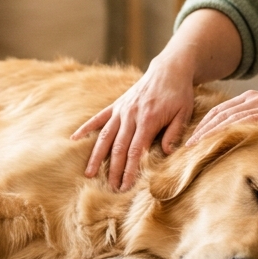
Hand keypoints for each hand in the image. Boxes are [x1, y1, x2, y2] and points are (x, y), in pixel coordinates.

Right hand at [72, 57, 196, 191]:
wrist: (169, 69)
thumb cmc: (179, 94)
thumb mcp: (184, 113)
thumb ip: (174, 133)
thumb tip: (165, 152)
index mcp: (148, 119)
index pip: (136, 150)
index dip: (130, 169)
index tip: (126, 186)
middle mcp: (130, 115)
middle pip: (119, 147)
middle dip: (114, 170)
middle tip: (111, 189)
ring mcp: (121, 110)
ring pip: (105, 136)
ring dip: (97, 156)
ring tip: (89, 173)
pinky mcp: (116, 105)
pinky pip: (98, 118)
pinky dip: (85, 128)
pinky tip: (74, 139)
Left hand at [186, 90, 257, 148]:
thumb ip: (252, 130)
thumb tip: (233, 149)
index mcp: (251, 100)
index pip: (219, 113)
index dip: (202, 128)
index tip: (189, 143)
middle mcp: (252, 100)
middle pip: (217, 115)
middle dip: (199, 131)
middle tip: (184, 149)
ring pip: (225, 118)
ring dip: (207, 134)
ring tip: (193, 149)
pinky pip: (242, 123)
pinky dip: (226, 133)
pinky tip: (215, 144)